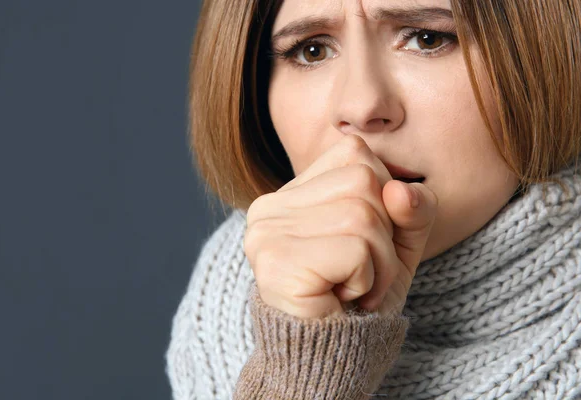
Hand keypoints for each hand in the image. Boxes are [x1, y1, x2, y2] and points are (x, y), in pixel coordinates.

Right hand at [243, 134, 437, 318]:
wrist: (331, 357)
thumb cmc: (360, 295)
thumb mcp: (398, 242)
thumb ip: (412, 207)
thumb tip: (400, 191)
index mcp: (289, 195)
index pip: (354, 154)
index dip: (382, 198)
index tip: (364, 243)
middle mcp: (269, 207)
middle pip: (362, 179)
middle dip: (385, 233)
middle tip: (362, 272)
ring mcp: (267, 232)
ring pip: (364, 213)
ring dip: (381, 262)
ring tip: (355, 287)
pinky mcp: (278, 261)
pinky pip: (357, 249)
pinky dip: (370, 279)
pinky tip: (344, 297)